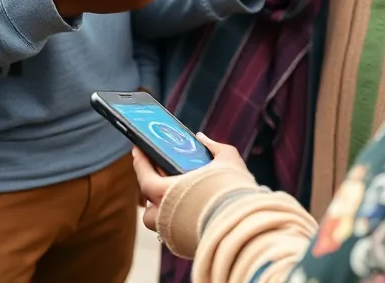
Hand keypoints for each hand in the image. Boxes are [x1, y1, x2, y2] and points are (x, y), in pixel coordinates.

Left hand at [133, 133, 249, 231]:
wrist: (248, 227)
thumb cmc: (233, 190)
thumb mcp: (227, 158)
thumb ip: (212, 146)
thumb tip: (200, 138)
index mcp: (166, 193)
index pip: (144, 176)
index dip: (140, 161)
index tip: (137, 149)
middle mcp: (164, 216)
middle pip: (149, 201)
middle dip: (152, 187)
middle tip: (159, 173)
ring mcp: (172, 234)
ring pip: (158, 220)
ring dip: (161, 207)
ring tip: (174, 195)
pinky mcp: (185, 246)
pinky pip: (172, 231)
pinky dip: (176, 219)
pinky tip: (188, 210)